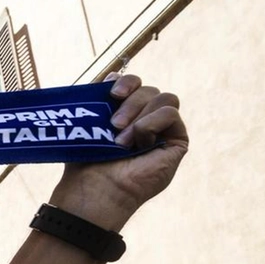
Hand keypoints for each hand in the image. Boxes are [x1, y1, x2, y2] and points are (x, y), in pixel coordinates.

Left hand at [50, 75, 187, 230]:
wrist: (95, 189)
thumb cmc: (87, 161)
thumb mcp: (90, 123)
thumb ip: (101, 98)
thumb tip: (111, 74)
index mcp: (125, 113)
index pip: (134, 83)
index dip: (125, 81)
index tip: (110, 92)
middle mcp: (146, 119)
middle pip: (149, 88)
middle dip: (130, 101)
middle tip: (112, 124)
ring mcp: (163, 130)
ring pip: (164, 97)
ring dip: (140, 112)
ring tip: (121, 138)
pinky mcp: (177, 141)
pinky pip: (172, 113)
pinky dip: (152, 122)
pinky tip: (137, 140)